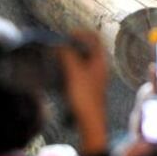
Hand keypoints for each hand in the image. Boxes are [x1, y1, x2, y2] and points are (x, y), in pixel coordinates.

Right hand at [57, 31, 108, 155]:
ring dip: (69, 56)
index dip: (81, 33)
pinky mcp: (87, 86)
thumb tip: (58, 45)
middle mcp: (99, 67)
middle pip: (87, 48)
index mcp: (100, 61)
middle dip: (72, 44)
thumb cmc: (84, 97)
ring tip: (56, 58)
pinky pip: (78, 70)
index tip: (66, 36)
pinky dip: (69, 67)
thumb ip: (66, 55)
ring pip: (82, 60)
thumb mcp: (74, 72)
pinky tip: (59, 73)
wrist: (90, 122)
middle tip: (58, 46)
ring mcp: (94, 77)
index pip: (94, 37)